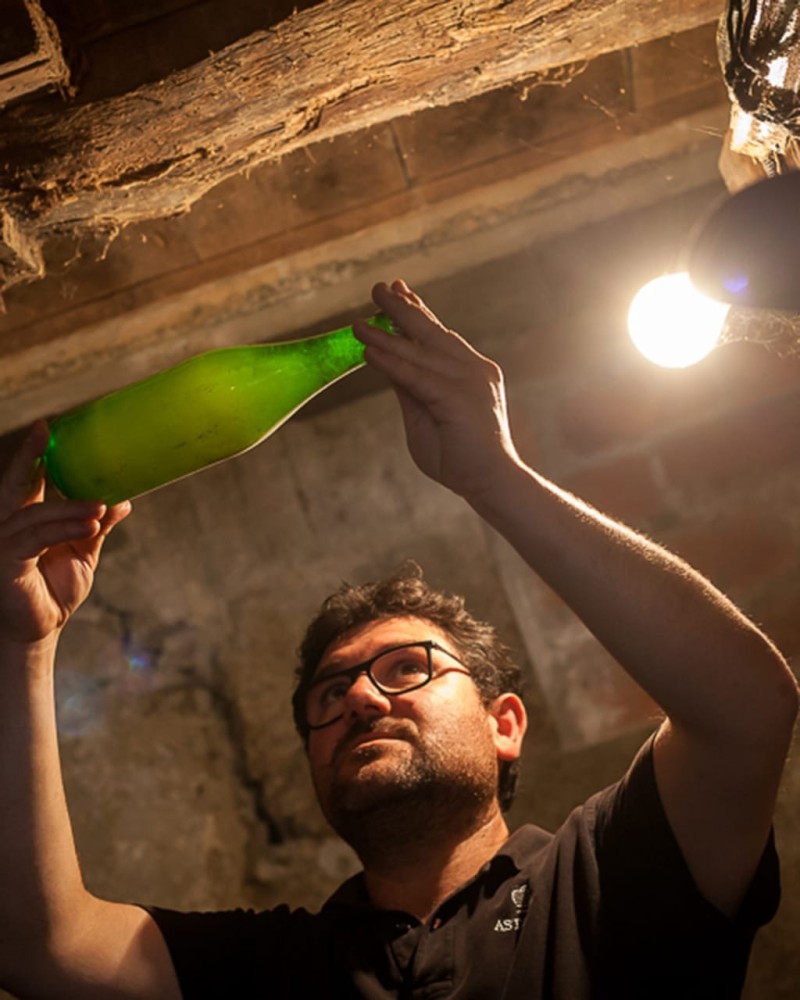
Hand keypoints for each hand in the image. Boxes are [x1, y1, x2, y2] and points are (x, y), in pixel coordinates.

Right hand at [0, 421, 131, 645]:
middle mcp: (7, 525)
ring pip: (35, 515)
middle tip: (47, 433)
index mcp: (24, 518)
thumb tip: (122, 500)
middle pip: (15, 484)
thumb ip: (96, 525)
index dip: (33, 454)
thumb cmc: (55, 591)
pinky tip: (90, 525)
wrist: (42, 629)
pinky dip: (65, 529)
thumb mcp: (83, 552)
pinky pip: (36, 539)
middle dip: (29, 457)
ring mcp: (2, 542)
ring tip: (99, 508)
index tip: (47, 428)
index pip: (25, 479)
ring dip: (70, 508)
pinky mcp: (4, 561)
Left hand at [353, 280, 521, 501]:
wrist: (490, 482)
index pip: (439, 336)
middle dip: (403, 308)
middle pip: (431, 332)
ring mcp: (468, 380)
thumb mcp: (425, 415)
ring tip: (358, 322)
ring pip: (419, 352)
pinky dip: (390, 362)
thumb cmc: (460, 458)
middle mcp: (472, 369)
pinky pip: (416, 376)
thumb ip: (410, 390)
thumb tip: (388, 363)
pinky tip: (368, 351)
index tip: (399, 291)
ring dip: (386, 333)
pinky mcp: (457, 397)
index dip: (418, 312)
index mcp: (470, 371)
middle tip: (379, 287)